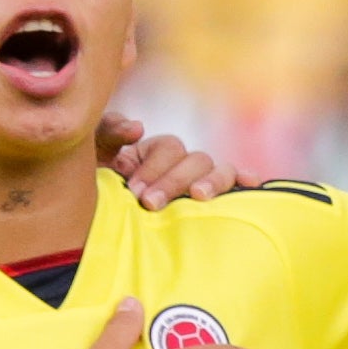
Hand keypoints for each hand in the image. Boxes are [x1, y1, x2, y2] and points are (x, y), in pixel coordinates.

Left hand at [96, 113, 232, 209]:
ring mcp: (199, 182)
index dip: (154, 167)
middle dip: (174, 181)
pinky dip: (245, 180)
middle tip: (150, 203)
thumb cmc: (96, 184)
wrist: (95, 222)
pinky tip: (252, 183)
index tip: (135, 191)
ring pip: (219, 170)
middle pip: (195, 160)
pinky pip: (236, 185)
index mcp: (155, 151)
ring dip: (211, 181)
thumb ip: (109, 132)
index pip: (169, 148)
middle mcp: (182, 164)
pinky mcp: (212, 202)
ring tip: (198, 198)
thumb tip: (138, 127)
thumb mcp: (95, 154)